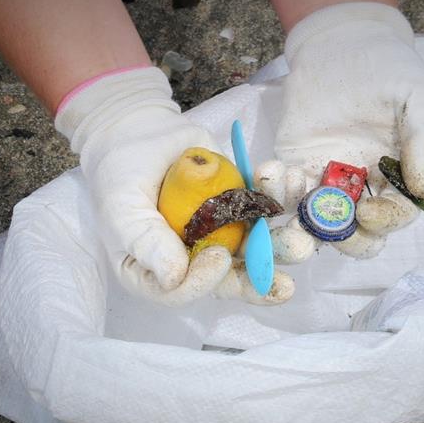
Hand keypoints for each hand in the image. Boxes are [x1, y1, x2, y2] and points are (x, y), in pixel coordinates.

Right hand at [55, 67, 292, 305]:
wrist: (140, 131)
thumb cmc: (120, 173)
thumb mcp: (121, 208)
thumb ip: (145, 242)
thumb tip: (173, 278)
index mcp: (162, 273)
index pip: (187, 291)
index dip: (207, 282)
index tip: (218, 257)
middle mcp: (197, 261)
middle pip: (233, 277)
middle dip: (265, 273)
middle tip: (290, 270)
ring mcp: (223, 234)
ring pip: (259, 246)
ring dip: (284, 240)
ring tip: (303, 232)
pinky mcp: (241, 206)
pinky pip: (267, 207)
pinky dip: (283, 195)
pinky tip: (292, 180)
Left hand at [257, 2, 423, 261]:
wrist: (342, 42)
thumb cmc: (389, 69)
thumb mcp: (420, 97)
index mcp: (397, 179)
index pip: (395, 216)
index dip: (384, 222)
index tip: (367, 212)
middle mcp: (360, 189)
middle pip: (355, 235)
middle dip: (341, 242)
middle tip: (323, 233)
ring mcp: (323, 181)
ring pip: (313, 226)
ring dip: (299, 233)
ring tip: (288, 230)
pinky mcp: (291, 166)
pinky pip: (281, 194)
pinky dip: (274, 193)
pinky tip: (273, 172)